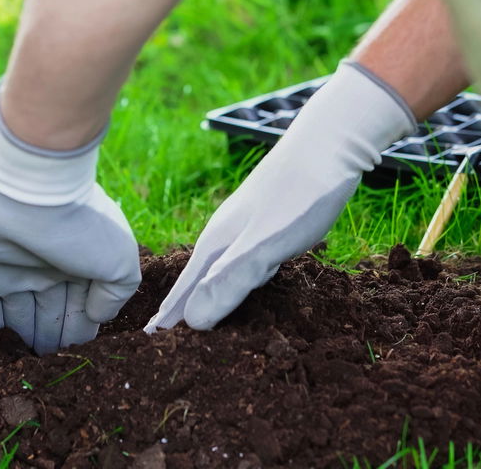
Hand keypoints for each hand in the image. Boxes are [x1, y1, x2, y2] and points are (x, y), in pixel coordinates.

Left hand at [0, 112, 140, 354]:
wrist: (32, 191)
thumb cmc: (82, 226)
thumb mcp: (119, 262)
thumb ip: (114, 296)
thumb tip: (97, 317)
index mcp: (78, 263)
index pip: (79, 309)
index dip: (80, 334)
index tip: (80, 361)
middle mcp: (46, 266)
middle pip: (49, 313)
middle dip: (51, 341)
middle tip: (50, 373)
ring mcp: (12, 266)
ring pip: (19, 313)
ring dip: (25, 339)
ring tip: (27, 368)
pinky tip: (0, 348)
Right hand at [146, 62, 415, 330]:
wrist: (330, 142)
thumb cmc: (299, 194)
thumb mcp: (266, 244)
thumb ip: (231, 280)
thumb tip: (192, 322)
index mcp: (218, 243)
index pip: (186, 289)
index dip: (171, 315)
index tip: (150, 338)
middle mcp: (225, 234)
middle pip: (197, 279)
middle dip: (183, 306)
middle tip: (165, 335)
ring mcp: (246, 226)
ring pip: (219, 268)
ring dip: (207, 293)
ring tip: (197, 314)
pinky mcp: (268, 222)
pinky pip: (243, 260)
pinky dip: (235, 279)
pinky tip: (244, 281)